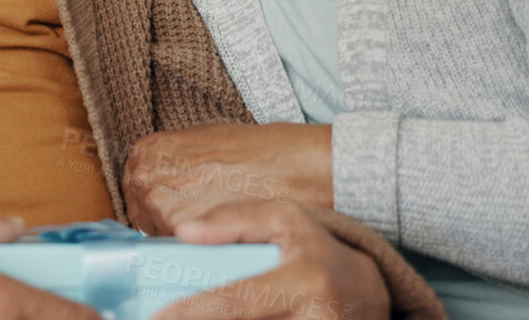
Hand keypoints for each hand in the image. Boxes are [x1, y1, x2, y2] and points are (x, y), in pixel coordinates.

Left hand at [123, 123, 331, 235]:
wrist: (286, 167)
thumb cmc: (251, 152)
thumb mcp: (201, 140)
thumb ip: (171, 162)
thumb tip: (161, 182)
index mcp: (147, 152)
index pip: (136, 186)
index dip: (156, 197)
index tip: (172, 204)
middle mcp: (146, 177)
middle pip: (141, 210)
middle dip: (161, 217)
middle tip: (193, 216)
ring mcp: (159, 206)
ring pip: (156, 232)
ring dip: (176, 233)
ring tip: (207, 225)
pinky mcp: (181, 231)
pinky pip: (176, 247)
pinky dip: (192, 245)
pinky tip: (214, 235)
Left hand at [153, 200, 388, 319]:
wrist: (370, 296)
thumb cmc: (318, 253)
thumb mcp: (286, 221)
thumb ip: (236, 219)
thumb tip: (184, 232)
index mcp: (306, 281)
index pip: (235, 301)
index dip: (192, 312)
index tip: (159, 315)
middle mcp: (315, 319)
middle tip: (162, 318)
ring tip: (193, 314)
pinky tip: (237, 318)